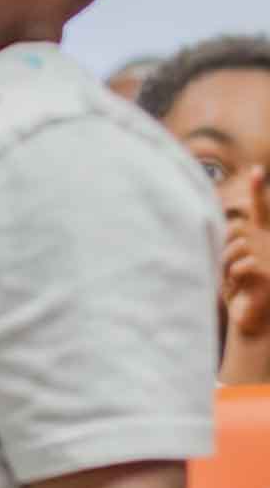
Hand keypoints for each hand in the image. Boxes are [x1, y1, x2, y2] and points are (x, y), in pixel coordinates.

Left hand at [223, 166, 269, 336]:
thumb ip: (230, 243)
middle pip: (234, 228)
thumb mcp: (230, 263)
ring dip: (226, 261)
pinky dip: (235, 273)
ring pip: (236, 244)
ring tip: (230, 277)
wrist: (250, 317)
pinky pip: (244, 263)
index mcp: (260, 237)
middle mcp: (267, 243)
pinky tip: (239, 283)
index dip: (257, 190)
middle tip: (225, 265)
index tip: (256, 170)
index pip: (260, 209)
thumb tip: (229, 227)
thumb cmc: (238, 288)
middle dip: (223, 245)